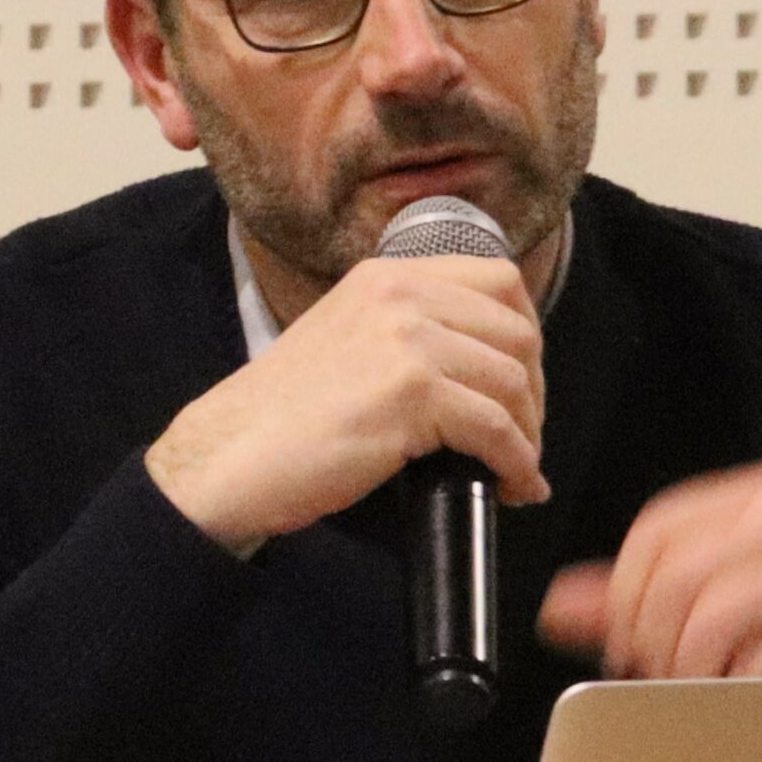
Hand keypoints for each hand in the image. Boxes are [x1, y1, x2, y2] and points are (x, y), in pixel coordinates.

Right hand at [147, 255, 547, 555]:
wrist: (227, 457)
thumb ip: (409, 329)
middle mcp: (402, 294)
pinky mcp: (411, 394)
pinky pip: (496, 429)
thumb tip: (486, 362)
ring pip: (514, 382)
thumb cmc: (283, 415)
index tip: (523, 380)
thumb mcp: (349, 336)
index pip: (500, 279)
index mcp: (389, 275)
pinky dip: (516, 463)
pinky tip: (510, 486)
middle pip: (518, 331)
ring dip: (528, 434)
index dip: (526, 333)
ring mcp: (408, 340)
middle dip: (534, 391)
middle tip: (523, 434)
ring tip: (516, 469)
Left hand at [536, 459, 761, 678]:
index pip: (651, 535)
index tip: (635, 653)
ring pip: (702, 620)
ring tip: (720, 694)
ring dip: (696, 678)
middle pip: (667, 580)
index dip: (626, 602)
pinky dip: (745, 694)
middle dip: (656, 650)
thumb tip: (558, 605)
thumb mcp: (734, 602)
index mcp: (754, 496)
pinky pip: (756, 659)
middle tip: (676, 685)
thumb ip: (646, 600)